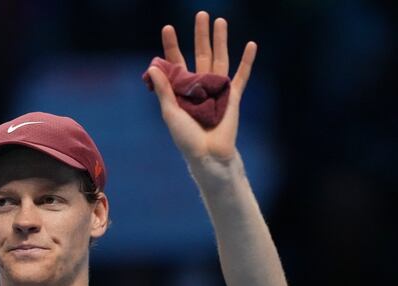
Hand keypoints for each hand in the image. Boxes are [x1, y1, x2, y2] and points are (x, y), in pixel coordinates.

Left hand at [147, 11, 255, 163]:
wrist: (208, 155)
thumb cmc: (185, 137)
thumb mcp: (170, 112)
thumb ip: (164, 89)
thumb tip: (152, 66)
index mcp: (182, 89)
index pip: (176, 61)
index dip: (172, 45)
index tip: (168, 27)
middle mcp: (199, 85)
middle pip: (201, 53)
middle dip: (200, 34)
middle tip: (201, 13)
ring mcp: (217, 89)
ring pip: (220, 59)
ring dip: (221, 40)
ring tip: (220, 21)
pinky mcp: (233, 96)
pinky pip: (242, 75)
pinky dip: (247, 61)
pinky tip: (251, 45)